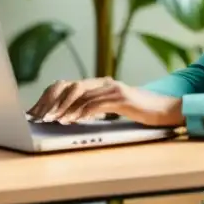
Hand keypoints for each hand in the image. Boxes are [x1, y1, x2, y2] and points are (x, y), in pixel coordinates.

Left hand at [26, 77, 183, 127]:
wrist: (167, 110)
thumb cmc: (141, 112)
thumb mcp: (114, 109)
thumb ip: (96, 108)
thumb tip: (70, 117)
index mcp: (101, 84)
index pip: (68, 85)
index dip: (50, 97)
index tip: (36, 112)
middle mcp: (105, 82)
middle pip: (71, 86)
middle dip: (52, 102)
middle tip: (39, 117)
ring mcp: (114, 88)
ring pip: (81, 93)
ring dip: (64, 108)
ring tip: (52, 120)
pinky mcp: (122, 97)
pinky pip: (96, 103)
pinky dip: (81, 112)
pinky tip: (72, 120)